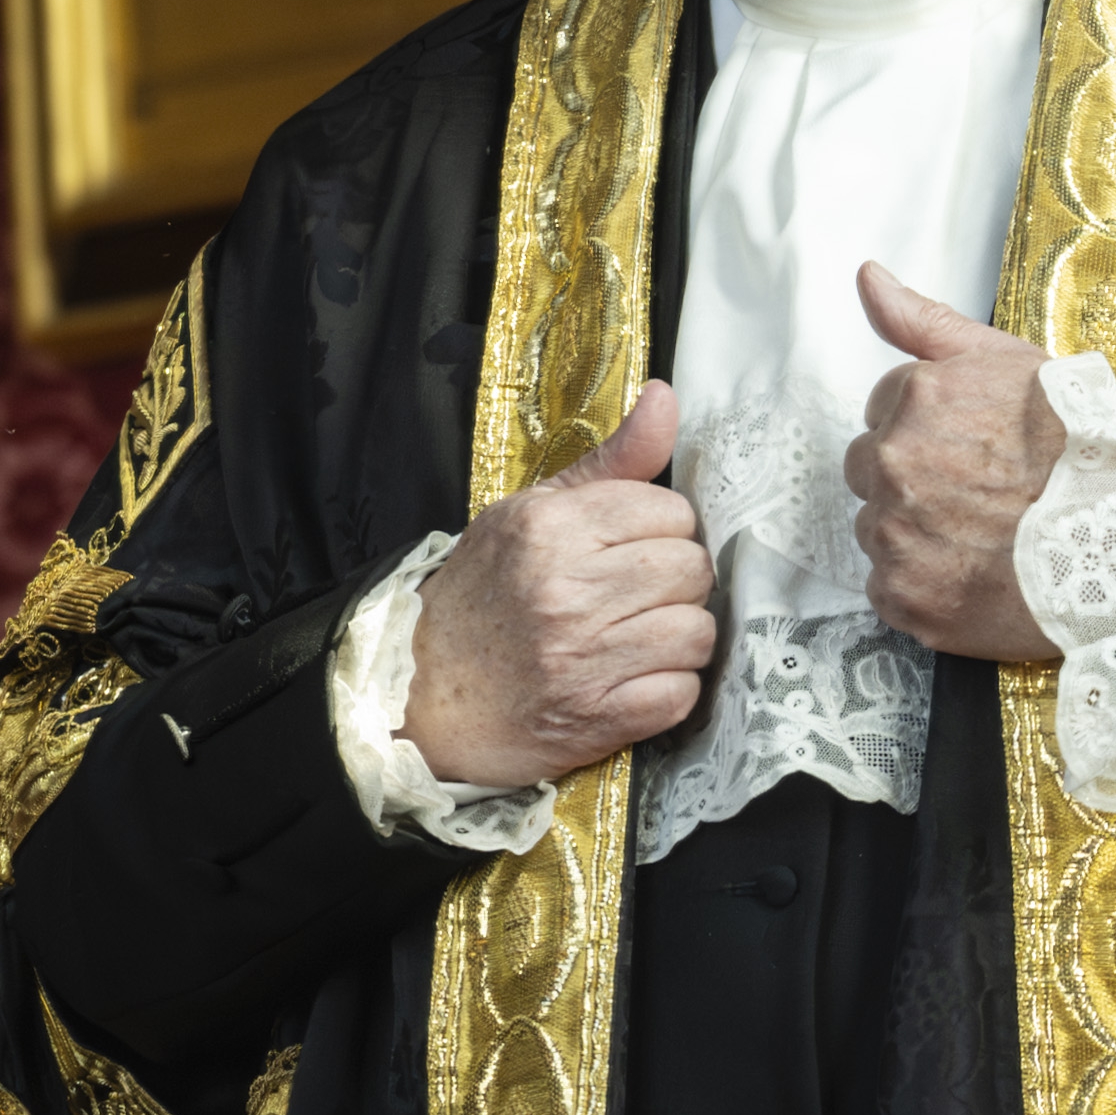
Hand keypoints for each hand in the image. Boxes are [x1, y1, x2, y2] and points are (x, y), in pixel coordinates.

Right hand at [399, 382, 713, 787]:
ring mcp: (580, 659)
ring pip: (696, 632)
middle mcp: (565, 590)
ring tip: (641, 638)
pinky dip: (670, 690)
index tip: (637, 548)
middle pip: (690, 569)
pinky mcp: (594, 718)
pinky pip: (680, 694)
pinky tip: (636, 681)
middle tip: (641, 595)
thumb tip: (666, 396)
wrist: (420, 694)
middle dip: (678, 582)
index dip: (665, 530)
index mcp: (549, 528)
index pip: (671, 511)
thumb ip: (609, 461)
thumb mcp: (530, 513)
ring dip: (680, 638)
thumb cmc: (482, 596)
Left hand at [845, 263, 1065, 661]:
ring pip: (877, 528)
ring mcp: (894, 534)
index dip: (933, 428)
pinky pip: (888, 587)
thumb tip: (866, 275)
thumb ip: (926, 321)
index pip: (884, 409)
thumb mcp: (1010, 360)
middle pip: (870, 468)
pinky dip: (922, 584)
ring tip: (981, 535)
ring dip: (914, 531)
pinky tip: (971, 573)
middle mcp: (893, 462)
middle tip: (977, 493)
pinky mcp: (903, 596)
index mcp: (915, 397)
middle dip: (912, 476)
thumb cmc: (1078, 448)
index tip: (974, 448)